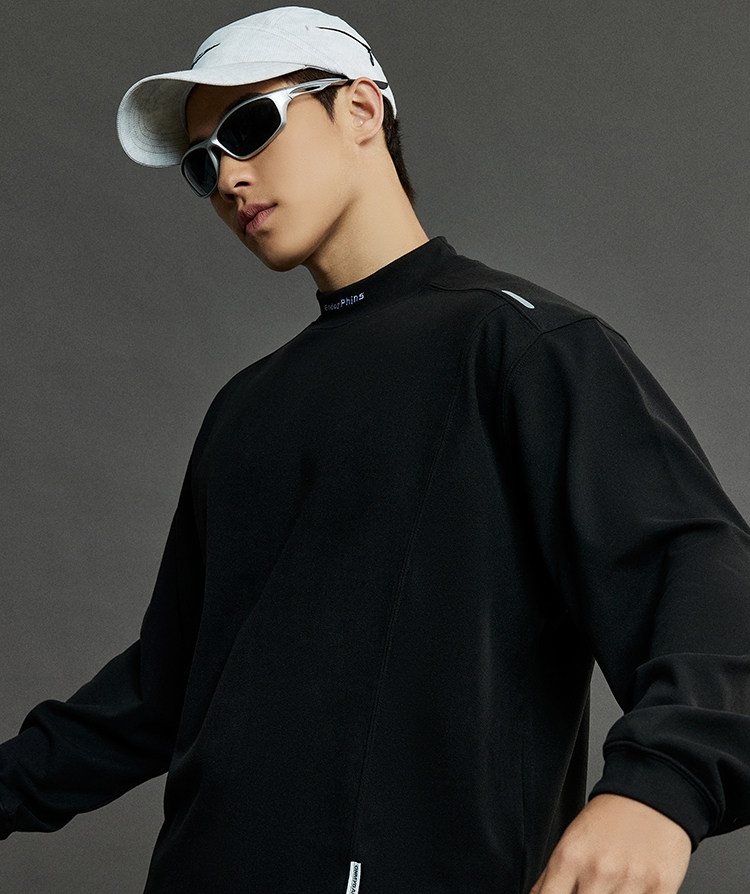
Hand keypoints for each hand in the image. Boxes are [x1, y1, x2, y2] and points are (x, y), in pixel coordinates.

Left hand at [530, 793, 691, 892]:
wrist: (649, 797)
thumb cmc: (609, 820)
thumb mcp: (571, 841)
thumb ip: (552, 876)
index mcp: (570, 859)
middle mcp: (598, 871)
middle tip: (591, 886)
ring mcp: (630, 883)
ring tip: (611, 886)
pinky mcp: (660, 890)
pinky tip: (632, 889)